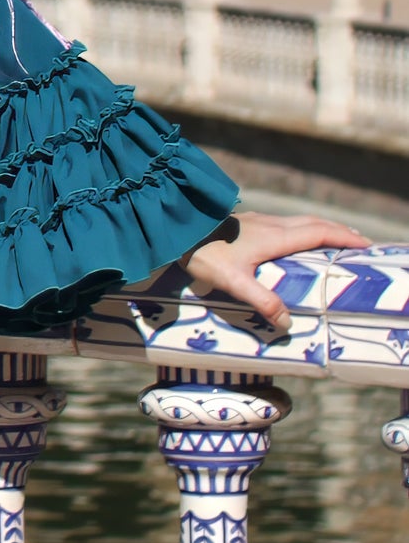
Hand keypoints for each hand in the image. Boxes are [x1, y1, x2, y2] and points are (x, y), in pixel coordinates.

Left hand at [183, 211, 367, 334]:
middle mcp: (272, 224)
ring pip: (300, 220)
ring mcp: (260, 220)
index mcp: (275, 237)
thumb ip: (260, 300)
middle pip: (315, 223)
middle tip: (360, 243)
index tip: (365, 245)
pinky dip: (304, 227)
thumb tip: (286, 322)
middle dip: (340, 232)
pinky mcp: (249, 221)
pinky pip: (287, 222)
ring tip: (336, 239)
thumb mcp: (232, 281)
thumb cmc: (204, 255)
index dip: (344, 238)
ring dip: (323, 228)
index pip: (319, 233)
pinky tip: (297, 237)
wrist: (178, 229)